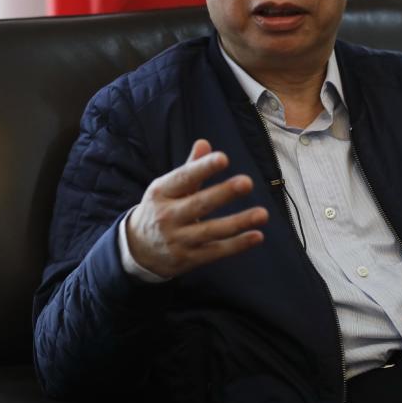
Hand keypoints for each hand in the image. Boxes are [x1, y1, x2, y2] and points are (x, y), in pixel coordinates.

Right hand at [126, 139, 268, 278]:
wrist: (139, 249)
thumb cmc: (160, 210)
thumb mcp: (167, 188)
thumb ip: (189, 168)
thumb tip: (205, 143)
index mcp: (161, 193)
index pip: (183, 178)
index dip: (203, 168)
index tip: (223, 158)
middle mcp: (168, 216)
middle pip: (199, 204)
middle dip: (223, 193)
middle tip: (247, 182)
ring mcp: (178, 240)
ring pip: (211, 231)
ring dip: (238, 222)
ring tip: (262, 214)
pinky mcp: (189, 259)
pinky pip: (216, 251)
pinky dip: (237, 245)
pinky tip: (257, 236)